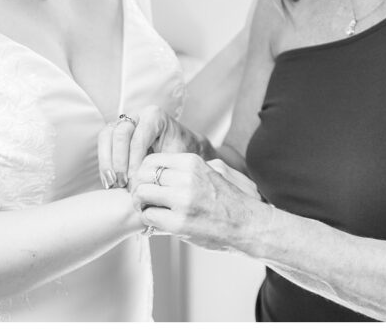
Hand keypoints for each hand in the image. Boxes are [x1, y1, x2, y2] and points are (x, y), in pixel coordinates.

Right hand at [97, 105, 201, 188]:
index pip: (138, 138)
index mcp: (155, 116)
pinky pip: (103, 144)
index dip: (134, 161)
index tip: (134, 180)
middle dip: (119, 160)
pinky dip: (104, 163)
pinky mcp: (115, 133)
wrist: (181, 147)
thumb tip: (140, 183)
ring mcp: (124, 122)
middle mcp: (137, 116)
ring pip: (106, 136)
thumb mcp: (176, 156)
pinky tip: (109, 182)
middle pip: (120, 133)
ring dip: (106, 161)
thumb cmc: (180, 151)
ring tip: (112, 183)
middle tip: (122, 182)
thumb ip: (160, 166)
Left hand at [130, 152, 266, 251]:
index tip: (145, 182)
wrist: (247, 226)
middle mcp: (186, 178)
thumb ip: (188, 166)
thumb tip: (162, 165)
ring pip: (142, 194)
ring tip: (148, 210)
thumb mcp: (213, 171)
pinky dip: (149, 220)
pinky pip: (149, 216)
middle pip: (143, 175)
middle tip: (141, 197)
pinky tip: (157, 223)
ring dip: (140, 204)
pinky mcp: (179, 223)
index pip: (151, 159)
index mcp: (192, 162)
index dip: (142, 172)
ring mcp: (182, 201)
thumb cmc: (228, 200)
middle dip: (137, 187)